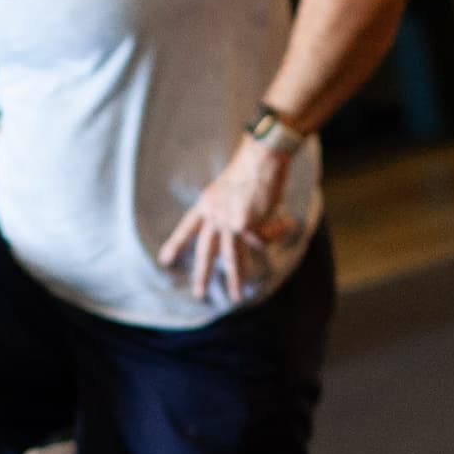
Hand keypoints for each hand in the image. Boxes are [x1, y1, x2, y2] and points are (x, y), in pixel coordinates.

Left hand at [155, 135, 299, 307]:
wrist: (263, 155)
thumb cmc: (252, 168)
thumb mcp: (231, 191)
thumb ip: (227, 212)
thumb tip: (240, 234)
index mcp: (207, 203)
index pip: (188, 228)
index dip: (177, 244)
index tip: (165, 259)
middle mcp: (214, 214)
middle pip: (206, 251)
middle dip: (202, 274)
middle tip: (198, 293)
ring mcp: (228, 221)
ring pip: (232, 258)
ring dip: (236, 280)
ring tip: (236, 297)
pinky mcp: (246, 225)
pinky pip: (262, 241)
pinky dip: (277, 231)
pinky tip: (287, 222)